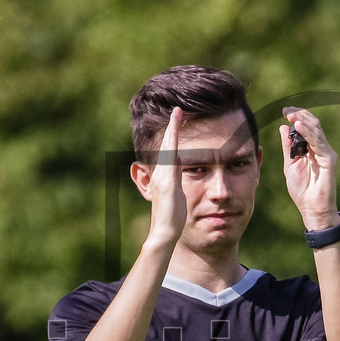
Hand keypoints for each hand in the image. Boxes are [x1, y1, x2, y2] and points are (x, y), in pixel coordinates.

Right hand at [133, 106, 186, 253]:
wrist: (164, 231)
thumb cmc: (172, 219)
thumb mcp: (176, 198)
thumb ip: (176, 186)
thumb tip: (179, 177)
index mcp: (164, 176)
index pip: (169, 151)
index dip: (172, 136)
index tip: (178, 122)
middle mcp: (160, 172)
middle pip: (166, 144)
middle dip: (172, 126)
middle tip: (177, 109)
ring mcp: (163, 174)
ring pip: (168, 145)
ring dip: (172, 127)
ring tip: (178, 111)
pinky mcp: (167, 178)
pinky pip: (171, 153)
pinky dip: (173, 139)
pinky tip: (177, 126)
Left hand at [280, 107, 339, 229]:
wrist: (311, 208)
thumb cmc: (302, 190)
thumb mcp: (290, 165)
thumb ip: (288, 147)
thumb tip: (283, 127)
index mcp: (311, 149)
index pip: (306, 126)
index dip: (297, 116)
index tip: (284, 111)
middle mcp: (320, 148)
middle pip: (313, 124)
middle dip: (300, 115)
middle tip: (287, 110)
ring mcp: (326, 153)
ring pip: (316, 131)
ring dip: (303, 121)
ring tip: (291, 115)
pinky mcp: (330, 159)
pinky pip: (318, 143)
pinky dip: (308, 134)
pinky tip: (298, 127)